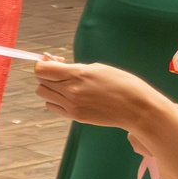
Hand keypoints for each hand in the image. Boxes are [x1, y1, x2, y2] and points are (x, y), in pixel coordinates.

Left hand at [35, 57, 169, 132]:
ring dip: (50, 88)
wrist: (137, 109)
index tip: (53, 62)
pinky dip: (56, 101)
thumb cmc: (123, 84)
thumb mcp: (99, 68)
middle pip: (40, 82)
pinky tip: (70, 97)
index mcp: (77, 75)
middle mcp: (70, 91)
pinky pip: (53, 107)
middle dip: (47, 75)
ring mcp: (71, 106)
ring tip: (66, 86)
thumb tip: (57, 66)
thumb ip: (75, 68)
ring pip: (44, 95)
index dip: (43, 64)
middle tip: (61, 73)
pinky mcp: (75, 116)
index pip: (41, 69)